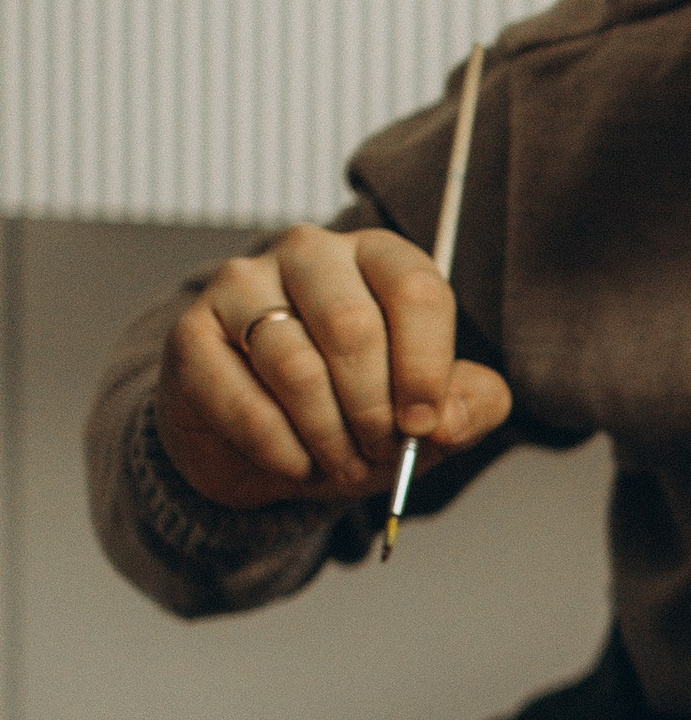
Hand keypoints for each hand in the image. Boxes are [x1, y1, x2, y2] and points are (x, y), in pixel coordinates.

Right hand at [155, 224, 511, 511]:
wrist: (264, 447)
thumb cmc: (354, 413)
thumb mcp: (427, 415)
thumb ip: (468, 407)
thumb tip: (447, 419)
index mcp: (377, 257)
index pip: (416, 290)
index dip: (427, 368)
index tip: (424, 425)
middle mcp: (310, 254)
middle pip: (354, 329)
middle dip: (374, 411)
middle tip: (378, 453)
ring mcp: (242, 285)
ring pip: (298, 369)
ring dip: (329, 437)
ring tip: (341, 464)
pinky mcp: (193, 333)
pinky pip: (244, 401)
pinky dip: (281, 450)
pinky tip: (294, 463)